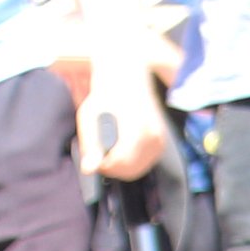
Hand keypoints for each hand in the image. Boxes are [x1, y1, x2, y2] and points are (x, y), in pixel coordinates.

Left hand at [81, 55, 170, 181]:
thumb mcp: (89, 116)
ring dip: (120, 166)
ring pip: (136, 170)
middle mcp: (152, 134)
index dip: (104, 165)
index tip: (93, 158)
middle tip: (98, 155)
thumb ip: (90, 144)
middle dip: (111, 167)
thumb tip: (88, 170)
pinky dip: (130, 162)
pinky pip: (143, 165)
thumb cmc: (105, 97)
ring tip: (108, 147)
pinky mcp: (160, 145)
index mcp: (136, 125)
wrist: (127, 80)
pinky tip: (120, 147)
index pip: (121, 161)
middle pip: (130, 170)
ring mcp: (159, 141)